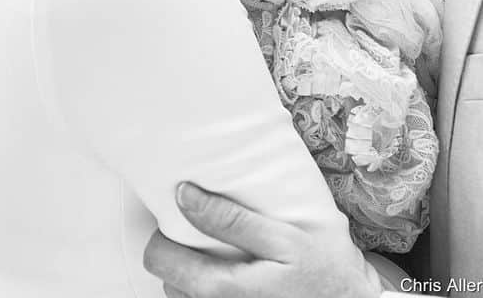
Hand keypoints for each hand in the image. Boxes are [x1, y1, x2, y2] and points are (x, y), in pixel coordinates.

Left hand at [143, 182, 383, 297]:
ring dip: (190, 274)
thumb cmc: (322, 271)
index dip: (163, 231)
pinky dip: (204, 290)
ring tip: (217, 251)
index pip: (160, 259)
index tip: (183, 210)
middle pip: (166, 280)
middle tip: (201, 230)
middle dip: (176, 251)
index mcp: (221, 288)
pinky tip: (229, 276)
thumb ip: (232, 220)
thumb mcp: (284, 238)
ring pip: (181, 297)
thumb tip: (184, 195)